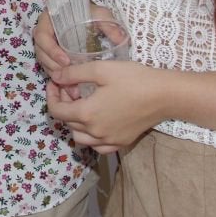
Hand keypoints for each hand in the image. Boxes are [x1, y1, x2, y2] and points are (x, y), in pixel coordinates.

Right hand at [33, 2, 118, 82]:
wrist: (88, 16)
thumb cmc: (91, 13)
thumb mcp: (100, 15)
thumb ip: (109, 24)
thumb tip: (120, 40)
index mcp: (49, 19)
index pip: (41, 35)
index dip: (51, 50)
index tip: (66, 61)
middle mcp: (45, 33)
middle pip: (40, 52)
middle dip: (53, 66)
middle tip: (68, 77)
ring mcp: (47, 45)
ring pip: (44, 62)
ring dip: (56, 75)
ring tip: (71, 87)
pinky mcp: (52, 56)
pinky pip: (50, 68)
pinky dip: (59, 78)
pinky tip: (71, 87)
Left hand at [46, 59, 166, 153]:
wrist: (164, 95)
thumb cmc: (133, 79)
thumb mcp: (100, 69)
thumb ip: (73, 73)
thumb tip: (55, 76)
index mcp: (86, 114)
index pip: (56, 111)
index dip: (51, 96)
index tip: (56, 82)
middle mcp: (95, 132)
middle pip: (68, 123)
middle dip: (64, 105)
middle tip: (72, 88)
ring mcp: (109, 140)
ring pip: (80, 138)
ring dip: (75, 123)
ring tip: (83, 104)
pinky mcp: (122, 143)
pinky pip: (98, 147)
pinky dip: (91, 137)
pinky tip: (97, 122)